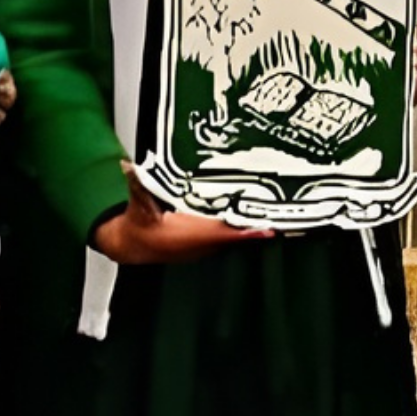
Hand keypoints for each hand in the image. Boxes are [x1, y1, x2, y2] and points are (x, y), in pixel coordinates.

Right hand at [92, 161, 272, 263]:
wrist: (131, 246)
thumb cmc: (138, 228)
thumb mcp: (138, 205)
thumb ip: (137, 185)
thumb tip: (128, 167)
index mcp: (190, 236)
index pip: (224, 235)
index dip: (247, 232)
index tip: (270, 230)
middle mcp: (201, 246)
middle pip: (238, 238)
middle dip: (260, 229)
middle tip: (288, 220)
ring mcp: (204, 249)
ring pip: (236, 240)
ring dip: (254, 232)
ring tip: (281, 220)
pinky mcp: (205, 248)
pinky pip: (229, 240)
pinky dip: (243, 232)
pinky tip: (256, 222)